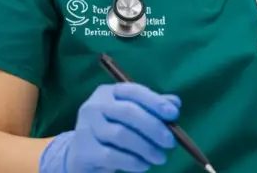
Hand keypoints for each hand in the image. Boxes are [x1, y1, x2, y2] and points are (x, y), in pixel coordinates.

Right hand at [40, 82, 180, 172]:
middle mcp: (94, 106)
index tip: (174, 114)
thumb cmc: (111, 131)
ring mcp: (86, 128)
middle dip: (153, 127)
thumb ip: (152, 108)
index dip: (155, 101)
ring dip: (146, 147)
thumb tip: (175, 102)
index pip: (133, 91)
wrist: (82, 154)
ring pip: (121, 135)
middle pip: (128, 112)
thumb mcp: (131, 117)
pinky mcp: (84, 150)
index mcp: (108, 92)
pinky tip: (144, 165)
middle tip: (170, 142)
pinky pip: (112, 155)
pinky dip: (133, 161)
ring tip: (160, 157)